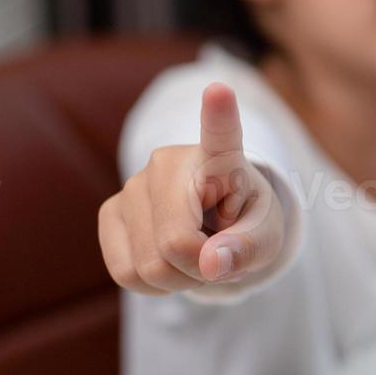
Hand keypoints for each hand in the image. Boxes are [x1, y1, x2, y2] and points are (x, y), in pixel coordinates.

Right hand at [98, 83, 283, 294]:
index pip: (219, 134)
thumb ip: (247, 249)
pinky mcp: (110, 212)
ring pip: (149, 267)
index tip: (220, 90)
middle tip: (217, 256)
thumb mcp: (265, 238)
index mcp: (220, 159)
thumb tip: (209, 264)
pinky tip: (168, 260)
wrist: (217, 223)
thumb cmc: (245, 221)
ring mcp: (132, 184)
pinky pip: (127, 273)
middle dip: (201, 269)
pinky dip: (154, 284)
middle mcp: (168, 162)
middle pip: (176, 245)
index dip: (218, 115)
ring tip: (195, 254)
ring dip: (178, 280)